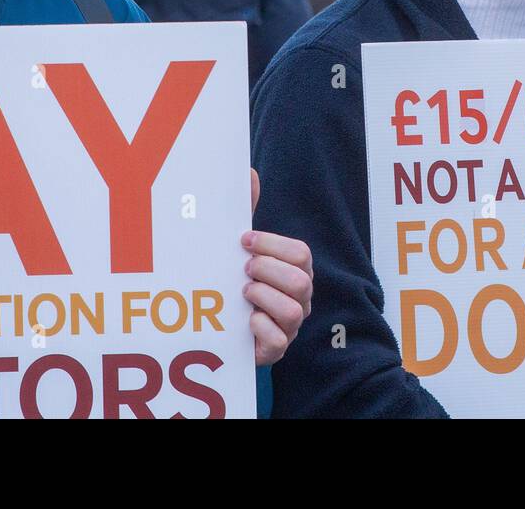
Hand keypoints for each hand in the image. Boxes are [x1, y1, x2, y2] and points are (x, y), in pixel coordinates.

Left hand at [244, 169, 313, 365]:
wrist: (223, 321)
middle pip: (301, 281)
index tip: (244, 241)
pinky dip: (260, 327)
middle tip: (244, 269)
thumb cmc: (240, 277)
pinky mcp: (276, 350)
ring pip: (294, 310)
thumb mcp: (243, 246)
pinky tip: (245, 320)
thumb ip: (248, 211)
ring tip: (243, 292)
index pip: (300, 253)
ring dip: (262, 297)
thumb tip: (248, 173)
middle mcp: (301, 297)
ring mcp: (290, 325)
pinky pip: (278, 341)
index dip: (272, 245)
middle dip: (267, 270)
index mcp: (297, 269)